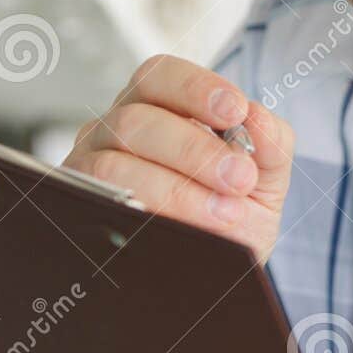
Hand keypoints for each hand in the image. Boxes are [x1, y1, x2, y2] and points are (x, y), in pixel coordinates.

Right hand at [66, 56, 293, 263]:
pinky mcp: (81, 212)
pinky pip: (100, 209)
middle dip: (195, 150)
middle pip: (136, 121)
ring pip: (114, 167)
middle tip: (239, 179)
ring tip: (224, 214)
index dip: (195, 87)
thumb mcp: (263, 184)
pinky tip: (183, 232)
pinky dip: (146, 217)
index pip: (160, 76)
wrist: (212, 277)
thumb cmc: (231, 220)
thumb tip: (257, 118)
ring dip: (176, 191)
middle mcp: (114, 132)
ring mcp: (90, 171)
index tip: (235, 111)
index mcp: (157, 108)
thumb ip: (271, 146)